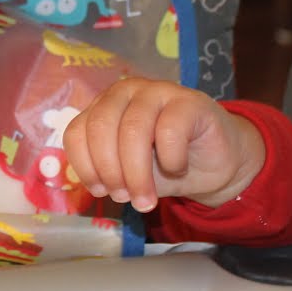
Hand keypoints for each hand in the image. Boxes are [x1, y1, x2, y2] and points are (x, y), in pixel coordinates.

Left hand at [63, 77, 264, 211]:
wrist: (215, 163)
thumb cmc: (166, 164)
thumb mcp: (130, 172)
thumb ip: (110, 172)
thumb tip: (100, 187)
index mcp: (104, 107)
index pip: (77, 132)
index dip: (84, 167)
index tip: (100, 192)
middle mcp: (125, 92)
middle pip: (101, 129)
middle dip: (110, 172)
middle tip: (126, 199)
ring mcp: (157, 91)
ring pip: (132, 130)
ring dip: (137, 174)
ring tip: (146, 199)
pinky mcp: (189, 101)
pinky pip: (169, 131)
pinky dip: (170, 160)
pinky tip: (178, 168)